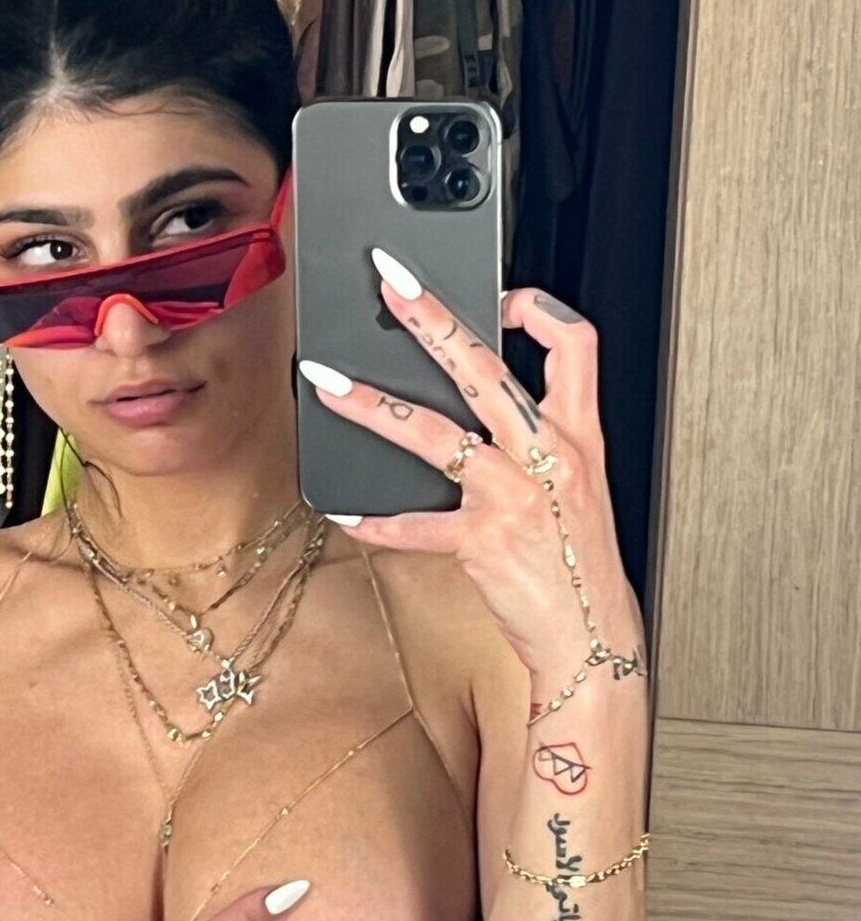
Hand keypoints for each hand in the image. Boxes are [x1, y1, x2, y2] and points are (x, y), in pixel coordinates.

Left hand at [299, 267, 646, 687]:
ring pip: (434, 434)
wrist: (591, 635)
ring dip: (373, 405)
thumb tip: (482, 410)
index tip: (500, 295)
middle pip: (486, 368)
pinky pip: (416, 525)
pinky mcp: (482, 542)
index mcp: (578, 436)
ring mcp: (513, 497)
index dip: (538, 308)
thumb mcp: (578, 488)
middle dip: (433, 320)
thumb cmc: (580, 565)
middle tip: (391, 286)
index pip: (574, 343)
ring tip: (329, 384)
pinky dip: (378, 521)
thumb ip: (540, 443)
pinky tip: (348, 513)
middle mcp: (547, 457)